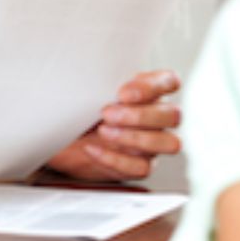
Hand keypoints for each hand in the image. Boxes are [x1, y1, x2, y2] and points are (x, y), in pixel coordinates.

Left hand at [45, 69, 180, 180]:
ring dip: (135, 138)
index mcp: (149, 91)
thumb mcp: (89, 91)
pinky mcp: (141, 166)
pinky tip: (93, 149)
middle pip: (173, 115)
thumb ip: (102, 81)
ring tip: (103, 131)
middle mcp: (158, 117)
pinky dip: (115, 159)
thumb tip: (95, 72)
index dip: (153, 87)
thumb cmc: (82, 110)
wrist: (65, 139)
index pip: (170, 82)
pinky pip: (143, 168)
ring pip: (170, 143)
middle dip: (139, 115)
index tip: (123, 93)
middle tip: (106, 113)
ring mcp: (154, 144)